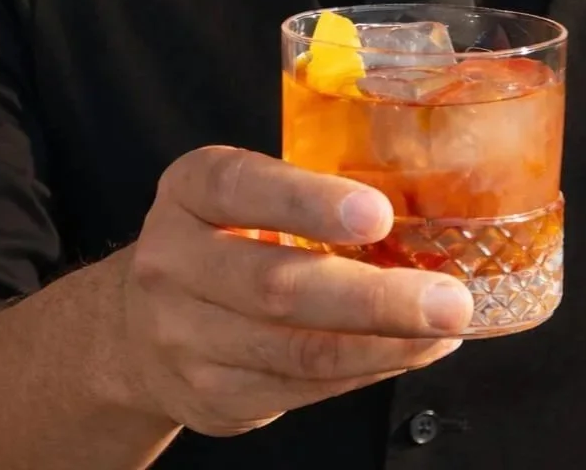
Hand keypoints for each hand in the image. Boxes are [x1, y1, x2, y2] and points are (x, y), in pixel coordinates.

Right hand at [118, 147, 472, 436]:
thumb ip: (304, 193)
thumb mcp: (239, 192)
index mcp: (188, 191)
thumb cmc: (218, 239)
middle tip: (448, 300)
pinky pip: (302, 389)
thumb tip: (419, 205)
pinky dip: (366, 371)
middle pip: (278, 287)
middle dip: (374, 298)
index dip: (309, 202)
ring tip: (445, 330)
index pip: (241, 188)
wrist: (136, 325)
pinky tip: (408, 351)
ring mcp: (186, 339)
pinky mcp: (213, 397)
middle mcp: (174, 263)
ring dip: (384, 345)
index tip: (378, 214)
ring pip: (298, 352)